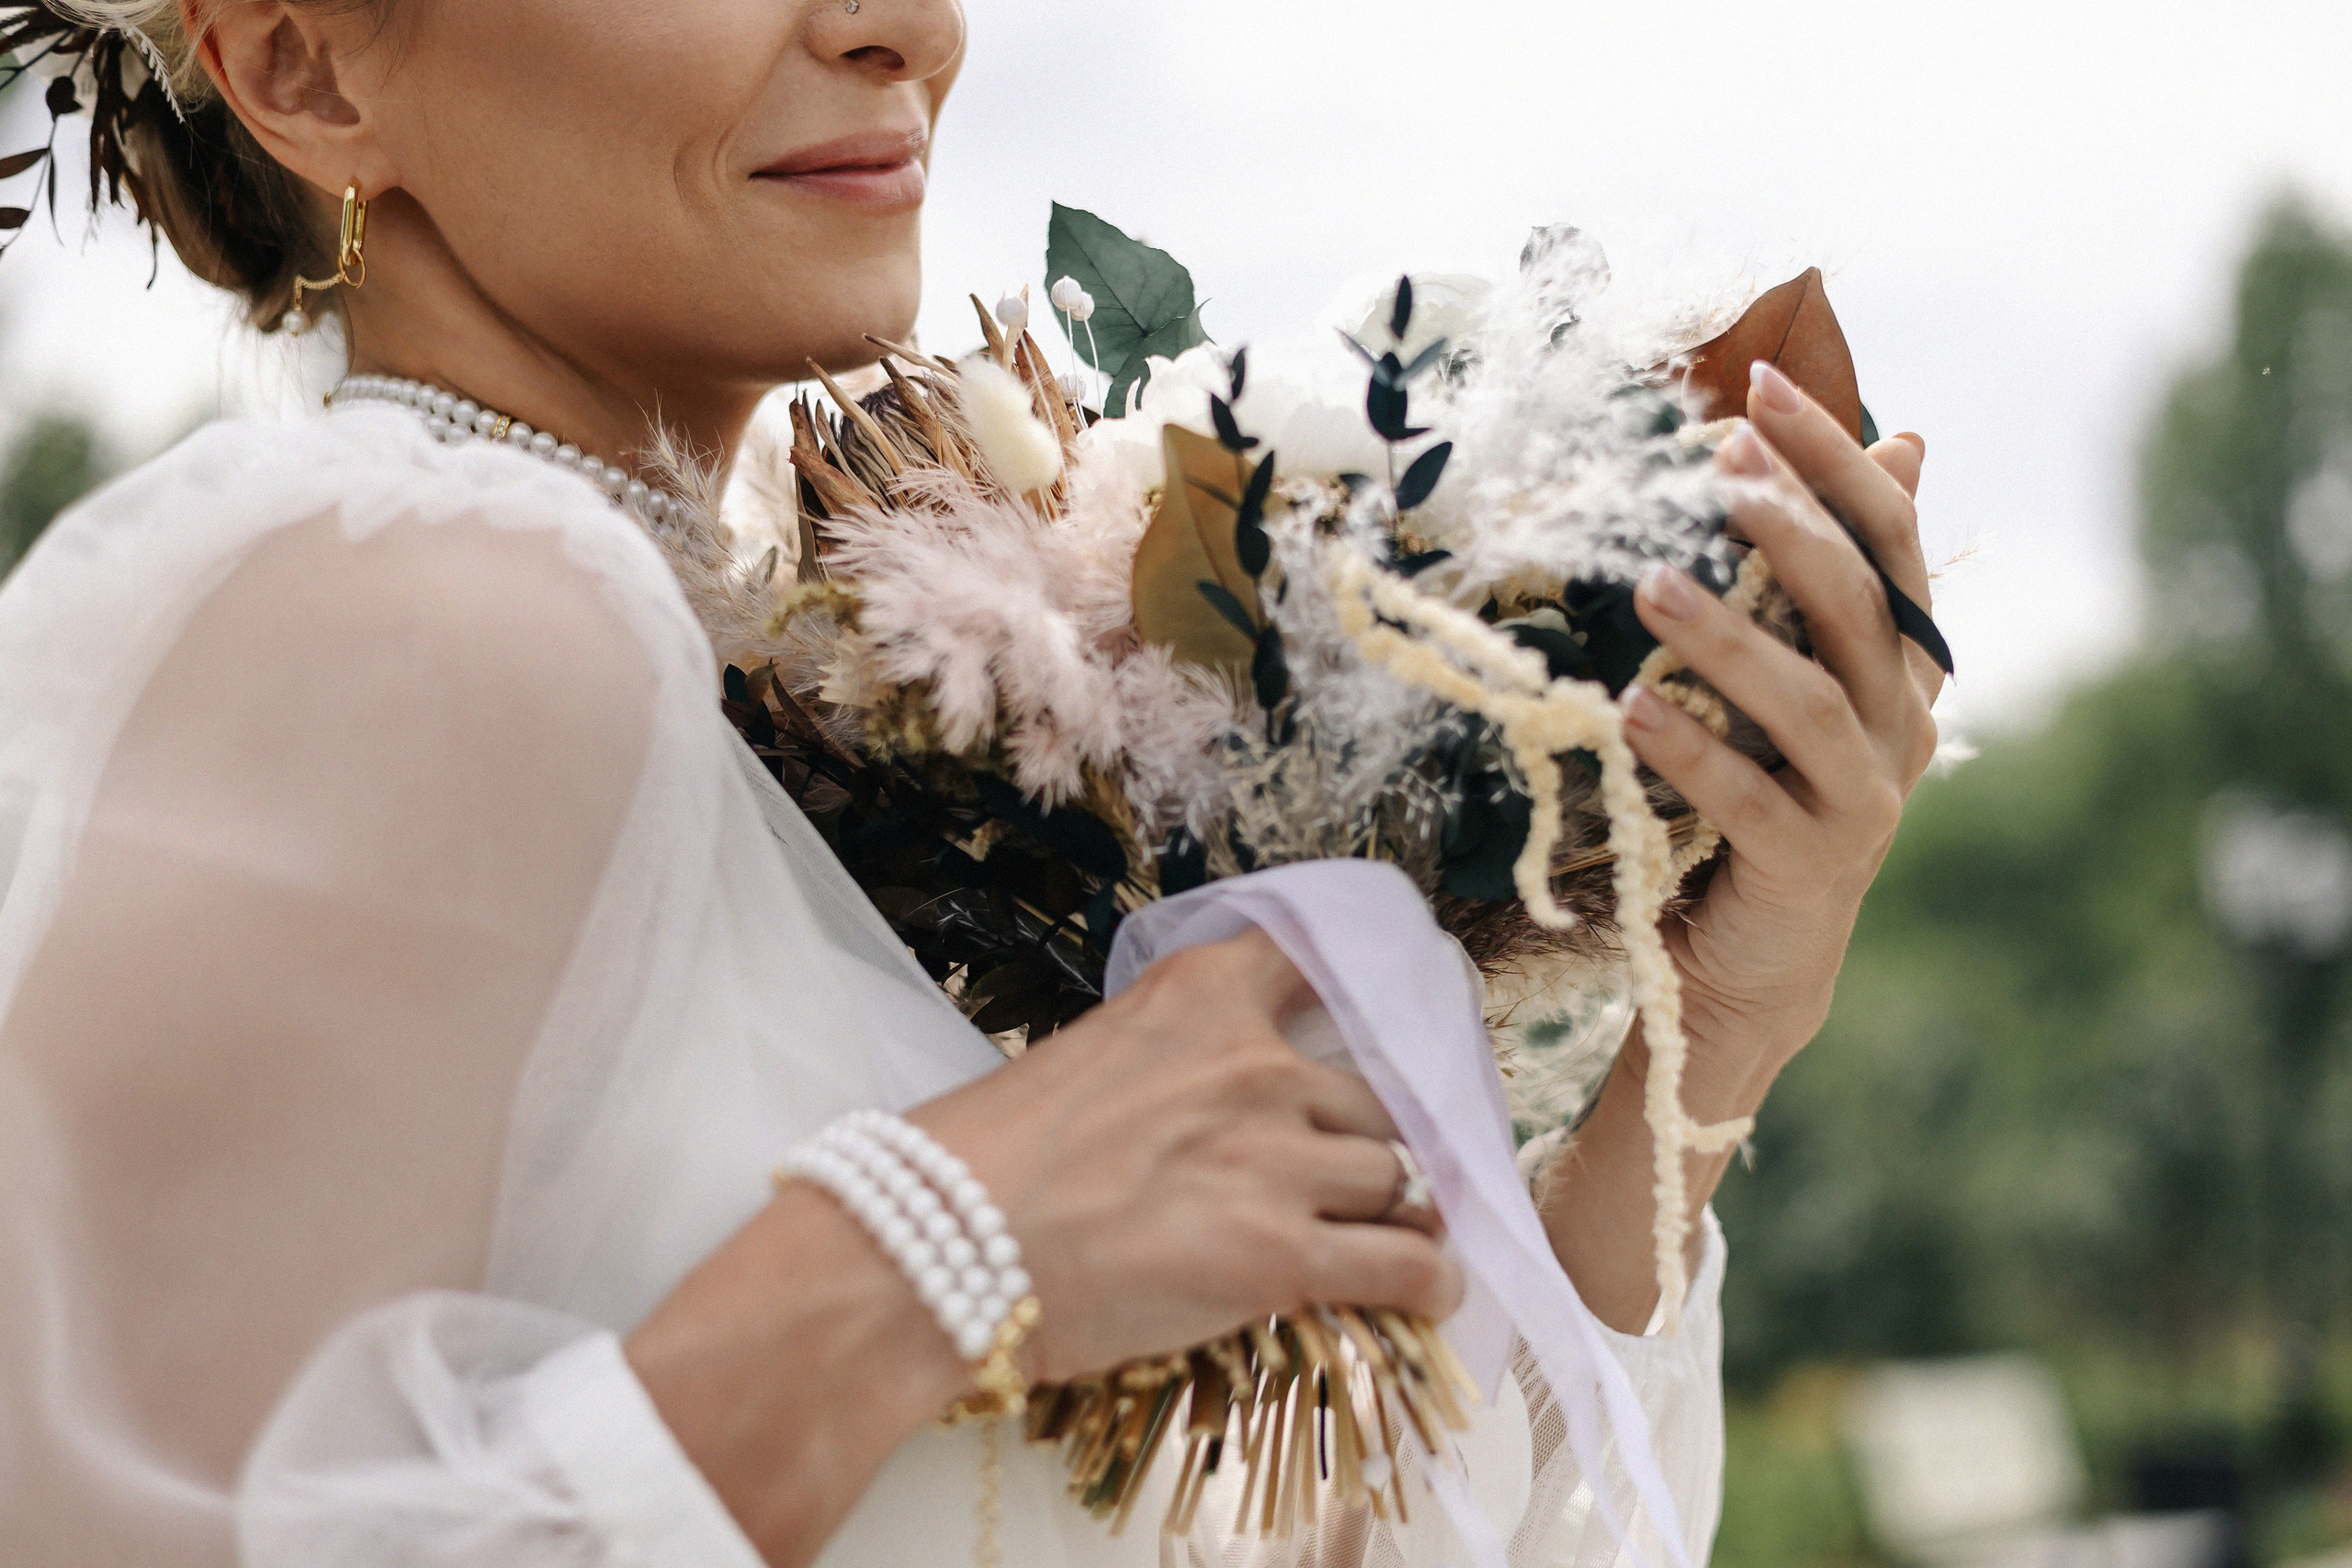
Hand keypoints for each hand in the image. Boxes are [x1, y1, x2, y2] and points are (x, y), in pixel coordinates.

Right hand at [631, 928, 1456, 1564]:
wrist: (936, 1247)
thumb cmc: (978, 1161)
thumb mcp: (1082, 1060)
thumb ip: (1164, 1064)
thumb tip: (1197, 1109)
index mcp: (1199, 998)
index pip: (1318, 957)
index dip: (1366, 991)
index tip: (1385, 1019)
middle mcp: (1255, 1064)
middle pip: (1376, 1095)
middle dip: (1370, 1139)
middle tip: (1353, 1177)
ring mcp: (1276, 1158)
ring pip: (1397, 1177)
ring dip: (1393, 1210)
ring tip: (1380, 1240)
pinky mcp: (1282, 1255)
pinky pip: (1407, 1263)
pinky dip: (1429, 1282)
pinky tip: (1426, 1293)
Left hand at [1624, 358, 1942, 1083]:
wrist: (1758, 963)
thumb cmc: (1762, 799)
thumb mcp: (1794, 678)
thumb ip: (1826, 576)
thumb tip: (1902, 441)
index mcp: (1900, 669)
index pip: (1888, 540)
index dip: (1832, 460)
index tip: (1760, 386)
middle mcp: (1900, 726)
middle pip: (1859, 604)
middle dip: (1791, 523)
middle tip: (1719, 460)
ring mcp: (1864, 800)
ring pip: (1809, 699)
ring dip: (1728, 635)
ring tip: (1653, 581)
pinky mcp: (1810, 866)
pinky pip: (1749, 799)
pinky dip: (1690, 750)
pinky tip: (1627, 708)